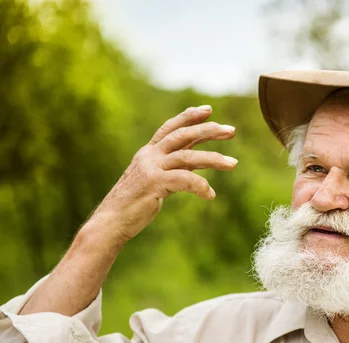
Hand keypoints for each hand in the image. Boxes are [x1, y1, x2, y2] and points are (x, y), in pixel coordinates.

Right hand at [91, 105, 236, 243]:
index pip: (171, 127)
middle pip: (183, 135)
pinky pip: (184, 180)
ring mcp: (150, 168)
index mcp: (148, 152)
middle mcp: (149, 155)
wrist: (111, 222)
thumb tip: (197, 161)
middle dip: (208, 130)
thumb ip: (174, 167)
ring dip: (213, 158)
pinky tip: (210, 195)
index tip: (209, 110)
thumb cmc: (135, 203)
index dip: (189, 116)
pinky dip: (200, 186)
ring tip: (233, 164)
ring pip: (188, 156)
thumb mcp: (156, 179)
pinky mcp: (153, 183)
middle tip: (231, 131)